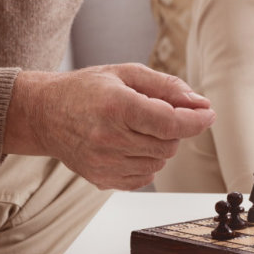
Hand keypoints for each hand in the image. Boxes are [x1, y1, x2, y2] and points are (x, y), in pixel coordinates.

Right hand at [4, 64, 214, 189]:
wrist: (44, 114)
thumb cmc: (85, 90)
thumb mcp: (126, 73)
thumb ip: (166, 86)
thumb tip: (199, 103)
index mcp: (117, 107)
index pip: (170, 123)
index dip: (195, 120)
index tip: (208, 115)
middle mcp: (109, 138)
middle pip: (168, 145)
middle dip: (175, 130)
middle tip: (159, 113)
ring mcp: (103, 163)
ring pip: (158, 163)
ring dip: (160, 146)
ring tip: (138, 128)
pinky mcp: (101, 179)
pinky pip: (143, 178)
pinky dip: (146, 163)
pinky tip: (131, 145)